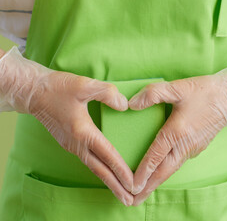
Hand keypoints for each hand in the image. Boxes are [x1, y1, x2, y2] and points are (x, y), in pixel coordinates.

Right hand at [0, 46, 133, 205]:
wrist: (33, 92)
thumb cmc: (57, 88)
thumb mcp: (84, 85)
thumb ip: (107, 94)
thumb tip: (125, 106)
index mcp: (83, 132)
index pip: (107, 155)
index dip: (122, 170)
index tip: (134, 184)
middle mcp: (77, 144)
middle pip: (100, 170)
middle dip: (116, 186)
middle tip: (130, 200)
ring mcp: (72, 145)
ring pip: (94, 168)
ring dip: (109, 181)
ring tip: (121, 193)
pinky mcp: (69, 143)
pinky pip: (88, 161)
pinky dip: (100, 170)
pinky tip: (107, 173)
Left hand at [128, 59, 226, 205]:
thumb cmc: (206, 92)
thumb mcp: (178, 88)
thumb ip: (153, 94)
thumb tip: (131, 104)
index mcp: (178, 132)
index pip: (156, 156)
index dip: (143, 172)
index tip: (132, 186)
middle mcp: (185, 145)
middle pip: (164, 172)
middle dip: (148, 187)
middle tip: (134, 202)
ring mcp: (193, 148)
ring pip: (171, 169)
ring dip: (157, 181)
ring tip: (144, 192)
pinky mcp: (198, 147)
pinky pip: (178, 162)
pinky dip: (166, 171)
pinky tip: (160, 172)